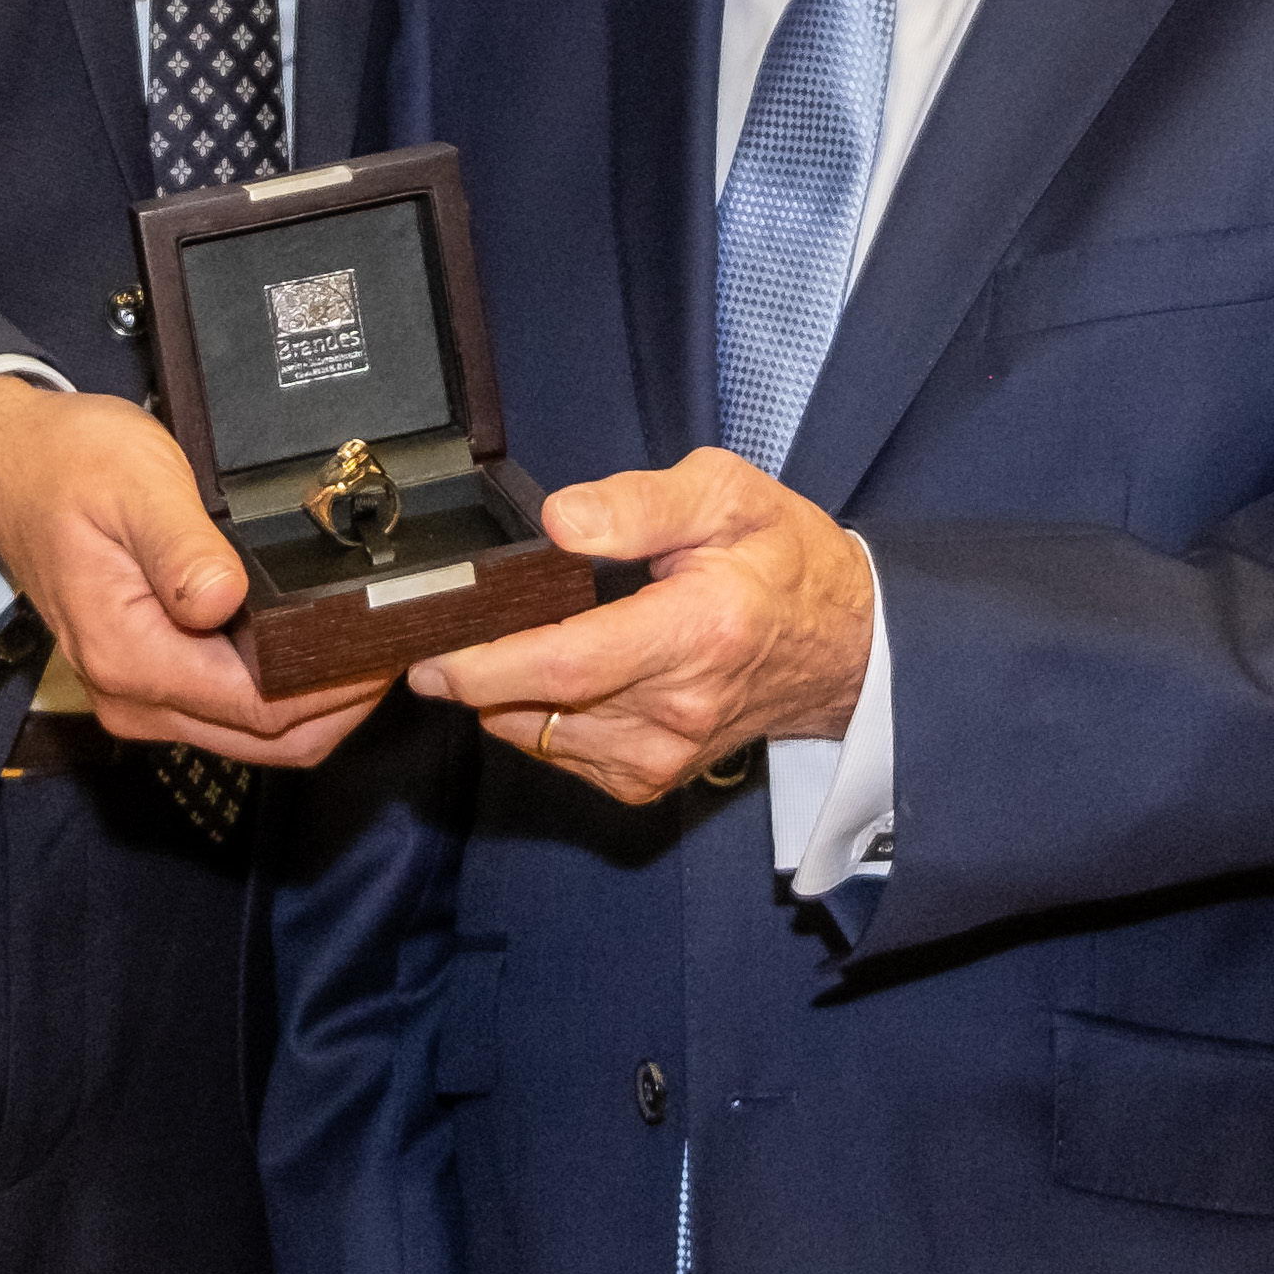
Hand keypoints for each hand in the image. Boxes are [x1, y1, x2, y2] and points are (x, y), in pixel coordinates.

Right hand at [0, 378, 386, 766]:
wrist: (13, 469)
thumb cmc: (69, 468)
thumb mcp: (133, 483)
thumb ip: (180, 546)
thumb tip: (224, 600)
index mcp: (130, 655)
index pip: (259, 707)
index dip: (336, 687)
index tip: (389, 645)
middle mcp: (134, 697)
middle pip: (269, 739)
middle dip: (345, 703)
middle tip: (402, 645)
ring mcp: (143, 696)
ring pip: (258, 735)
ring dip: (322, 703)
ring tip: (373, 643)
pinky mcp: (154, 681)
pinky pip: (237, 712)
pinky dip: (290, 694)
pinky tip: (323, 646)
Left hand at [404, 447, 868, 804]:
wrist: (841, 646)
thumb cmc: (782, 560)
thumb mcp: (727, 494)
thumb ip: (641, 504)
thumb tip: (559, 521)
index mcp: (699, 630)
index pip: (571, 664)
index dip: (488, 663)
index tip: (431, 650)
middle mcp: (680, 707)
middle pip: (541, 705)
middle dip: (472, 672)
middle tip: (434, 630)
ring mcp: (665, 754)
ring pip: (539, 734)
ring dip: (499, 694)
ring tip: (494, 640)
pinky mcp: (652, 778)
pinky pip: (561, 751)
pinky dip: (534, 715)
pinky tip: (543, 673)